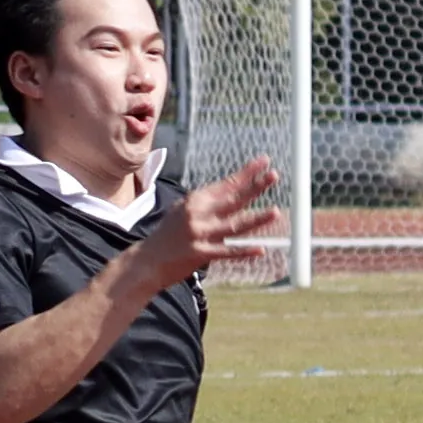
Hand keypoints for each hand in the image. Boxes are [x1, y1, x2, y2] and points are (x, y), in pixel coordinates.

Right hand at [150, 159, 281, 275]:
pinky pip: (227, 252)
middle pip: (233, 200)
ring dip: (256, 219)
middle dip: (255, 187)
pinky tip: (260, 249)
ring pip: (234, 226)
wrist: (146, 261)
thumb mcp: (182, 211)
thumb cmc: (167, 235)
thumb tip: (230, 192)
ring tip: (276, 212)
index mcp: (195, 201)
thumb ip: (205, 203)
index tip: (264, 162)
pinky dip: (244, 251)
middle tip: (273, 175)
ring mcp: (199, 234)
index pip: (226, 184)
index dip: (246, 173)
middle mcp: (198, 214)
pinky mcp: (200, 254)